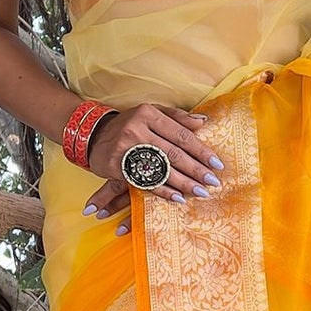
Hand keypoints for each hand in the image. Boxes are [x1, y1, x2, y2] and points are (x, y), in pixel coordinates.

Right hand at [81, 103, 224, 233]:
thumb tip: (204, 122)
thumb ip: (177, 117)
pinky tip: (178, 198)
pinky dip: (163, 191)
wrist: (93, 135)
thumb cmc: (129, 124)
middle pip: (173, 153)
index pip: (181, 135)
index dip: (201, 151)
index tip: (217, 164)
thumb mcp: (151, 113)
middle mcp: (137, 129)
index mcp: (149, 114)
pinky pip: (145, 181)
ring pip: (161, 169)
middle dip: (196, 170)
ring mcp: (126, 148)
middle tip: (213, 182)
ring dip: (183, 183)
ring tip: (201, 192)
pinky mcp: (117, 166)